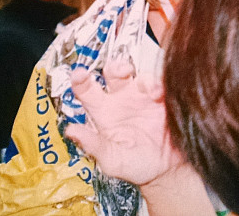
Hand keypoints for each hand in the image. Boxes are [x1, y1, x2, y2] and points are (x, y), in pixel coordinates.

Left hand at [64, 65, 182, 186]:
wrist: (167, 170)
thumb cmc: (137, 166)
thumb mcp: (112, 160)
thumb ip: (94, 145)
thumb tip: (70, 131)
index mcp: (104, 113)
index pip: (87, 91)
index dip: (81, 80)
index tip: (79, 74)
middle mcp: (121, 99)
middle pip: (113, 73)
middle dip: (115, 67)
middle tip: (120, 71)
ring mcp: (141, 96)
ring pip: (137, 74)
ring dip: (142, 77)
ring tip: (150, 90)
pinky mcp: (161, 98)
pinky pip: (159, 83)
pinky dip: (158, 85)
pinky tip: (158, 94)